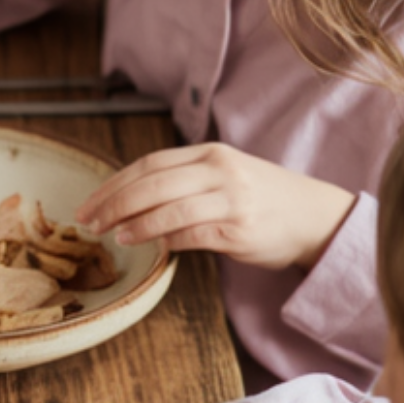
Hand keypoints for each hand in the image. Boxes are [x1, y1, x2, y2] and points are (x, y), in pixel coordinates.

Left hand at [74, 142, 355, 269]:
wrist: (315, 216)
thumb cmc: (261, 197)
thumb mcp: (223, 174)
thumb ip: (182, 180)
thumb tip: (127, 201)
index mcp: (209, 154)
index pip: (149, 165)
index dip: (113, 184)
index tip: (88, 203)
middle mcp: (220, 171)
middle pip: (152, 185)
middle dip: (114, 204)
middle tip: (89, 223)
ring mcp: (232, 200)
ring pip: (170, 209)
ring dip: (137, 225)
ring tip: (116, 236)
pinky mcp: (241, 230)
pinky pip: (194, 235)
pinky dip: (169, 241)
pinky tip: (154, 248)